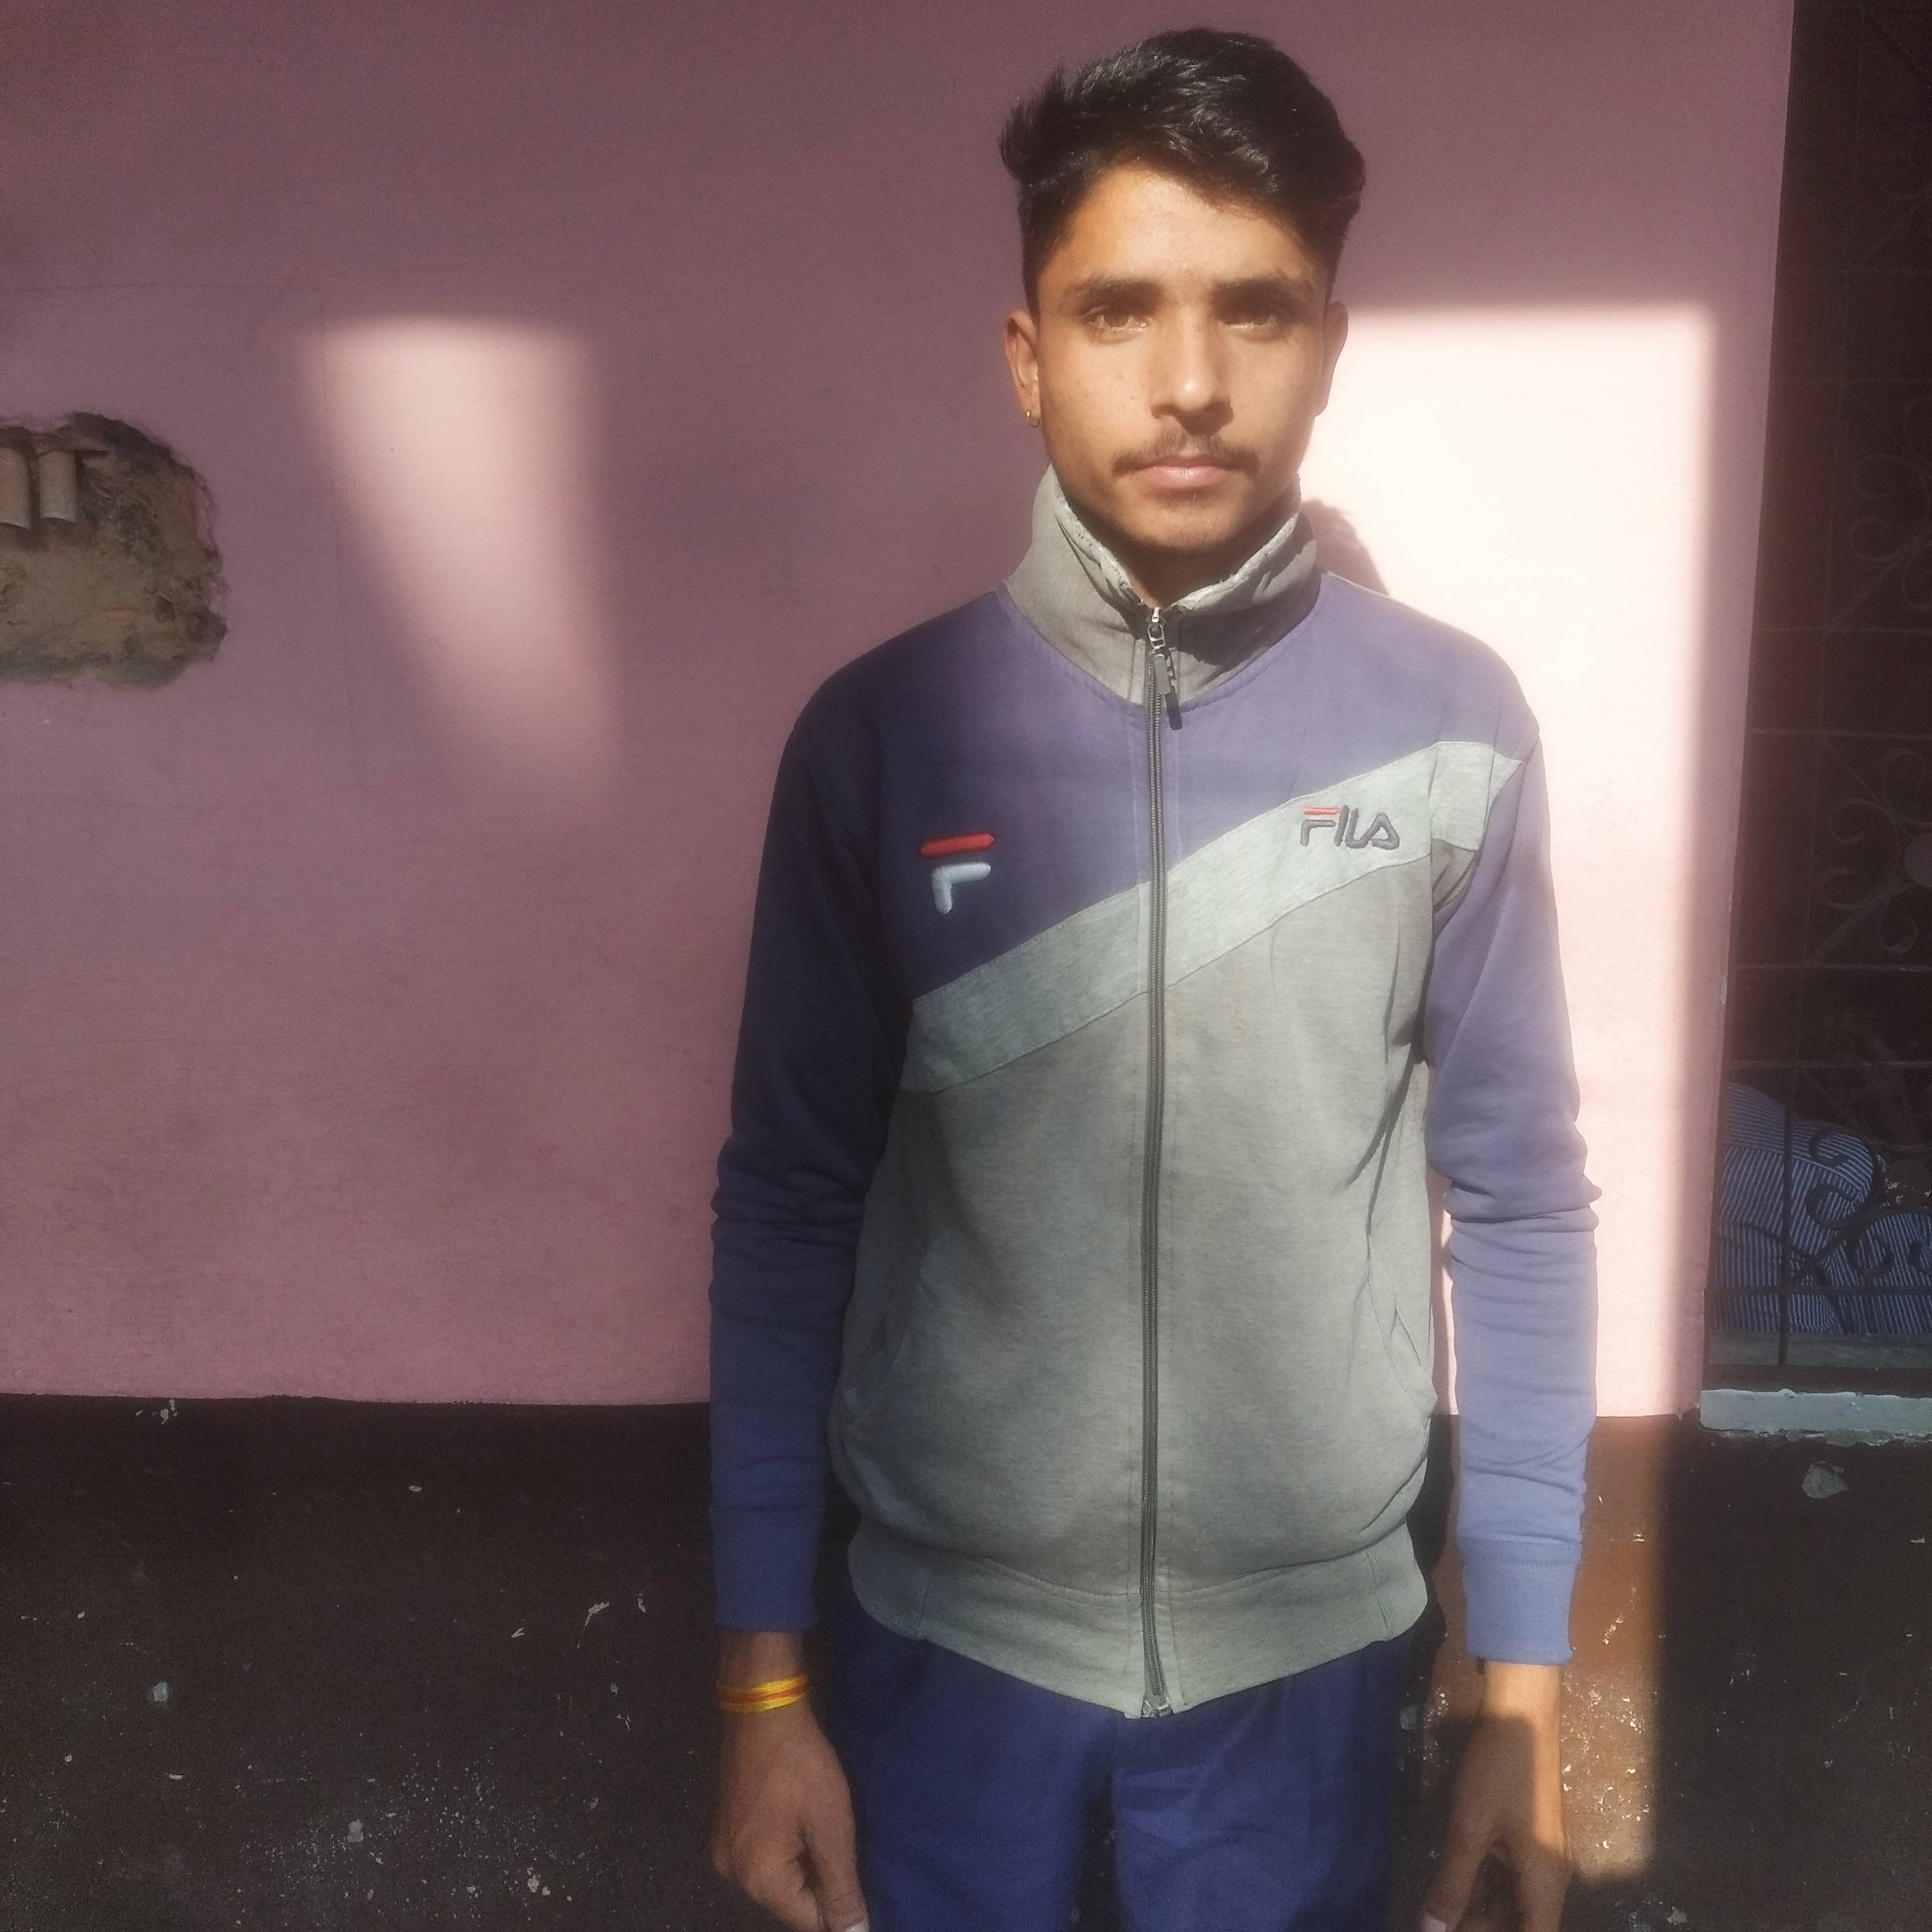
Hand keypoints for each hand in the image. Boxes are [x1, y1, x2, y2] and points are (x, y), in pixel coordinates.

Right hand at [710, 1655, 867, 1931]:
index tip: (856, 1873)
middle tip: (845, 1846)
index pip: (807, 1921)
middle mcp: (733, 1874)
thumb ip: (842, 1887)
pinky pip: (764, 1859)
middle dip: (821, 1885)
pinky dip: (788, 1850)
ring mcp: (724, 1851)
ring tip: (828, 1832)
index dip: (840, 1906)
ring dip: (806, 1866)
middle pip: (790, 1903)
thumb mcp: (831, 1827)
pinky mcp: (726, 1829)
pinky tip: (806, 1823)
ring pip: (777, 1881)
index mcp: (758, 1879)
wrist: (763, 1710)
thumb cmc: (802, 1767)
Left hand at [1420, 1661, 1569, 1931]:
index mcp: (1544, 1885)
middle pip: (1521, 1924)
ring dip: (1480, 1909)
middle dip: (1480, 1925)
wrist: (1521, 1713)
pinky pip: (1508, 1880)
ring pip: (1512, 1904)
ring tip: (1442, 1907)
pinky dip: (1483, 1887)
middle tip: (1439, 1918)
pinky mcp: (1527, 1842)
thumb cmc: (1498, 1770)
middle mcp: (1549, 1880)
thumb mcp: (1469, 1828)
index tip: (1457, 1929)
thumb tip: (1430, 1930)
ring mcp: (1540, 1860)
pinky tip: (1453, 1885)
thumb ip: (1452, 1885)